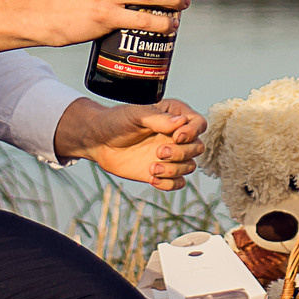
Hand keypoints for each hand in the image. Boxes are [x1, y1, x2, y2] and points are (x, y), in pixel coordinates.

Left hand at [58, 98, 205, 189]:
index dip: (193, 132)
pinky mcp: (162, 172)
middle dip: (181, 153)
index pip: (198, 123)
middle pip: (197, 147)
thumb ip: (157, 118)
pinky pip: (178, 182)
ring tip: (152, 168)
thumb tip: (181, 122)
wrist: (99, 142)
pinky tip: (152, 179)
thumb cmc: (116, 121)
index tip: (177, 137)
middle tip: (159, 152)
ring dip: (174, 170)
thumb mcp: (135, 115)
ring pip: (190, 166)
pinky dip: (169, 184)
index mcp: (174, 116)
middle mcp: (176, 136)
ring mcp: (171, 155)